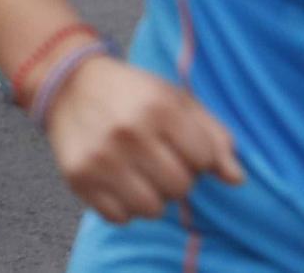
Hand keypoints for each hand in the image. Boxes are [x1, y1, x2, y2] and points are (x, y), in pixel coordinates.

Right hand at [44, 55, 242, 225]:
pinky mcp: (78, 177)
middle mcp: (128, 133)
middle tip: (155, 158)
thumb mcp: (176, 100)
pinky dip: (122, 206)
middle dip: (174, 177)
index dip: (195, 155)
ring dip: (150, 196)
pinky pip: (119, 218)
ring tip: (137, 172)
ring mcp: (100, 157)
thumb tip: (236, 180)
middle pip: (180, 187)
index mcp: (158, 107)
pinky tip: (115, 181)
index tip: (176, 142)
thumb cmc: (132, 94)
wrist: (67, 84)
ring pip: (152, 209)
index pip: (204, 160)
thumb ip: (214, 136)